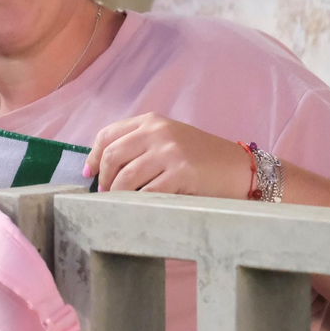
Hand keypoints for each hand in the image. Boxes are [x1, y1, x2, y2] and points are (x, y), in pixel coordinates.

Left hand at [84, 112, 250, 197]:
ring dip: (117, 194)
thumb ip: (138, 145)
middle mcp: (158, 132)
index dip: (93, 156)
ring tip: (119, 203)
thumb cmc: (201, 158)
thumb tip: (100, 166)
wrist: (240, 168)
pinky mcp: (182, 173)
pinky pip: (147, 192)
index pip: (107, 135)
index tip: (90, 174)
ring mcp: (170, 152)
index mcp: (151, 121)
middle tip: (105, 194)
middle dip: (104, 179)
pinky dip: (137, 203)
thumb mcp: (168, 140)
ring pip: (126, 177)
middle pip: (113, 156)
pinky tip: (137, 209)